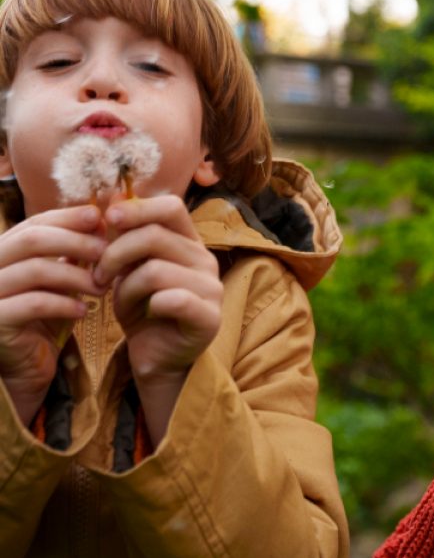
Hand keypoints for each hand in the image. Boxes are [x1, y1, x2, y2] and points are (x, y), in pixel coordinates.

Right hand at [0, 205, 105, 424]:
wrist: (24, 369)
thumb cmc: (42, 319)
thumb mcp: (58, 280)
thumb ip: (71, 252)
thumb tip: (100, 219)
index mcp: (2, 252)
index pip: (33, 223)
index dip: (67, 218)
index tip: (99, 217)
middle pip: (32, 239)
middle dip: (75, 241)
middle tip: (106, 251)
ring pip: (35, 270)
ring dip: (76, 275)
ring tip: (102, 286)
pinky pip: (33, 304)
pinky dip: (63, 304)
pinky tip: (84, 311)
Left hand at [93, 195, 222, 442]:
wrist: (157, 357)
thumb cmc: (142, 310)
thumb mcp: (128, 269)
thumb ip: (125, 239)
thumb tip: (108, 200)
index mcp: (189, 241)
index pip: (171, 206)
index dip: (137, 208)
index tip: (107, 219)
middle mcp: (205, 259)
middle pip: (155, 235)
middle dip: (115, 253)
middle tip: (97, 275)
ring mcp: (212, 288)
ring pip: (156, 269)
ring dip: (125, 287)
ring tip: (118, 302)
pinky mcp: (210, 317)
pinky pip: (174, 300)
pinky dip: (150, 305)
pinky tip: (146, 314)